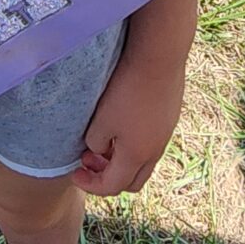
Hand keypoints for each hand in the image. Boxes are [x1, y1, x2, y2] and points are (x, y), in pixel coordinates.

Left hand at [71, 49, 185, 195]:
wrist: (159, 57)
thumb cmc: (126, 89)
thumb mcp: (101, 120)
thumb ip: (96, 142)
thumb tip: (100, 149)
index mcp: (136, 156)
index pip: (113, 186)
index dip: (91, 185)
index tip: (75, 173)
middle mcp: (155, 151)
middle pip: (132, 181)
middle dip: (108, 177)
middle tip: (88, 159)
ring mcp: (165, 134)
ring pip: (143, 162)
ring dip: (121, 159)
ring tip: (103, 140)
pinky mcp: (169, 117)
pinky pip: (151, 142)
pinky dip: (133, 144)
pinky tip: (121, 122)